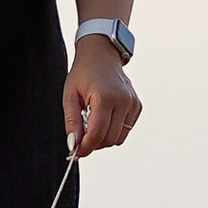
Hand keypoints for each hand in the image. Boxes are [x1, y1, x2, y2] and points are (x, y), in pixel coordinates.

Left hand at [63, 37, 140, 157]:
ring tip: (93, 121)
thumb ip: (72, 122)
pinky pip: (125, 130)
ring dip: (104, 137)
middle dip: (93, 143)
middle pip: (108, 139)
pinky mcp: (137, 106)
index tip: (76, 151)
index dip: (85, 147)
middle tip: (81, 135)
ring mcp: (132, 104)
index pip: (97, 134)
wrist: (101, 55)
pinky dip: (114, 129)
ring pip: (118, 138)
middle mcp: (122, 101)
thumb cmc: (84, 73)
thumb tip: (74, 145)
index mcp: (105, 97)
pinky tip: (105, 116)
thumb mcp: (70, 96)